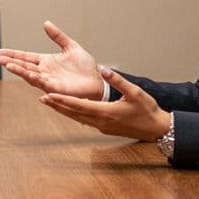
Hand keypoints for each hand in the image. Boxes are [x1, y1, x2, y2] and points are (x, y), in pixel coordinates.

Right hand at [0, 21, 104, 98]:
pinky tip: (25, 74)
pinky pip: (42, 83)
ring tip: (6, 64)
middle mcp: (45, 72)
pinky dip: (33, 78)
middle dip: (10, 62)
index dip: (13, 54)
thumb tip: (46, 23)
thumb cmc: (86, 67)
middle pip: (24, 66)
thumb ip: (58, 36)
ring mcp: (49, 81)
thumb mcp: (71, 47)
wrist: (98, 81)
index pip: (26, 57)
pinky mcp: (55, 88)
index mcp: (47, 61)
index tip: (0, 51)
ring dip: (18, 70)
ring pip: (29, 75)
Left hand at [39, 66, 171, 139]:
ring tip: (51, 104)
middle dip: (57, 106)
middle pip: (74, 113)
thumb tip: (104, 69)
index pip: (78, 105)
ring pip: (78, 118)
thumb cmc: (147, 110)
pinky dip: (74, 114)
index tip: (48, 95)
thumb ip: (118, 80)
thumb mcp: (134, 91)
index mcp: (105, 112)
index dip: (62, 100)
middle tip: (42, 99)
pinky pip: (85, 120)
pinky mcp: (105, 129)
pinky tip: (69, 110)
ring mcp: (102, 127)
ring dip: (64, 111)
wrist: (156, 129)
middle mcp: (100, 122)